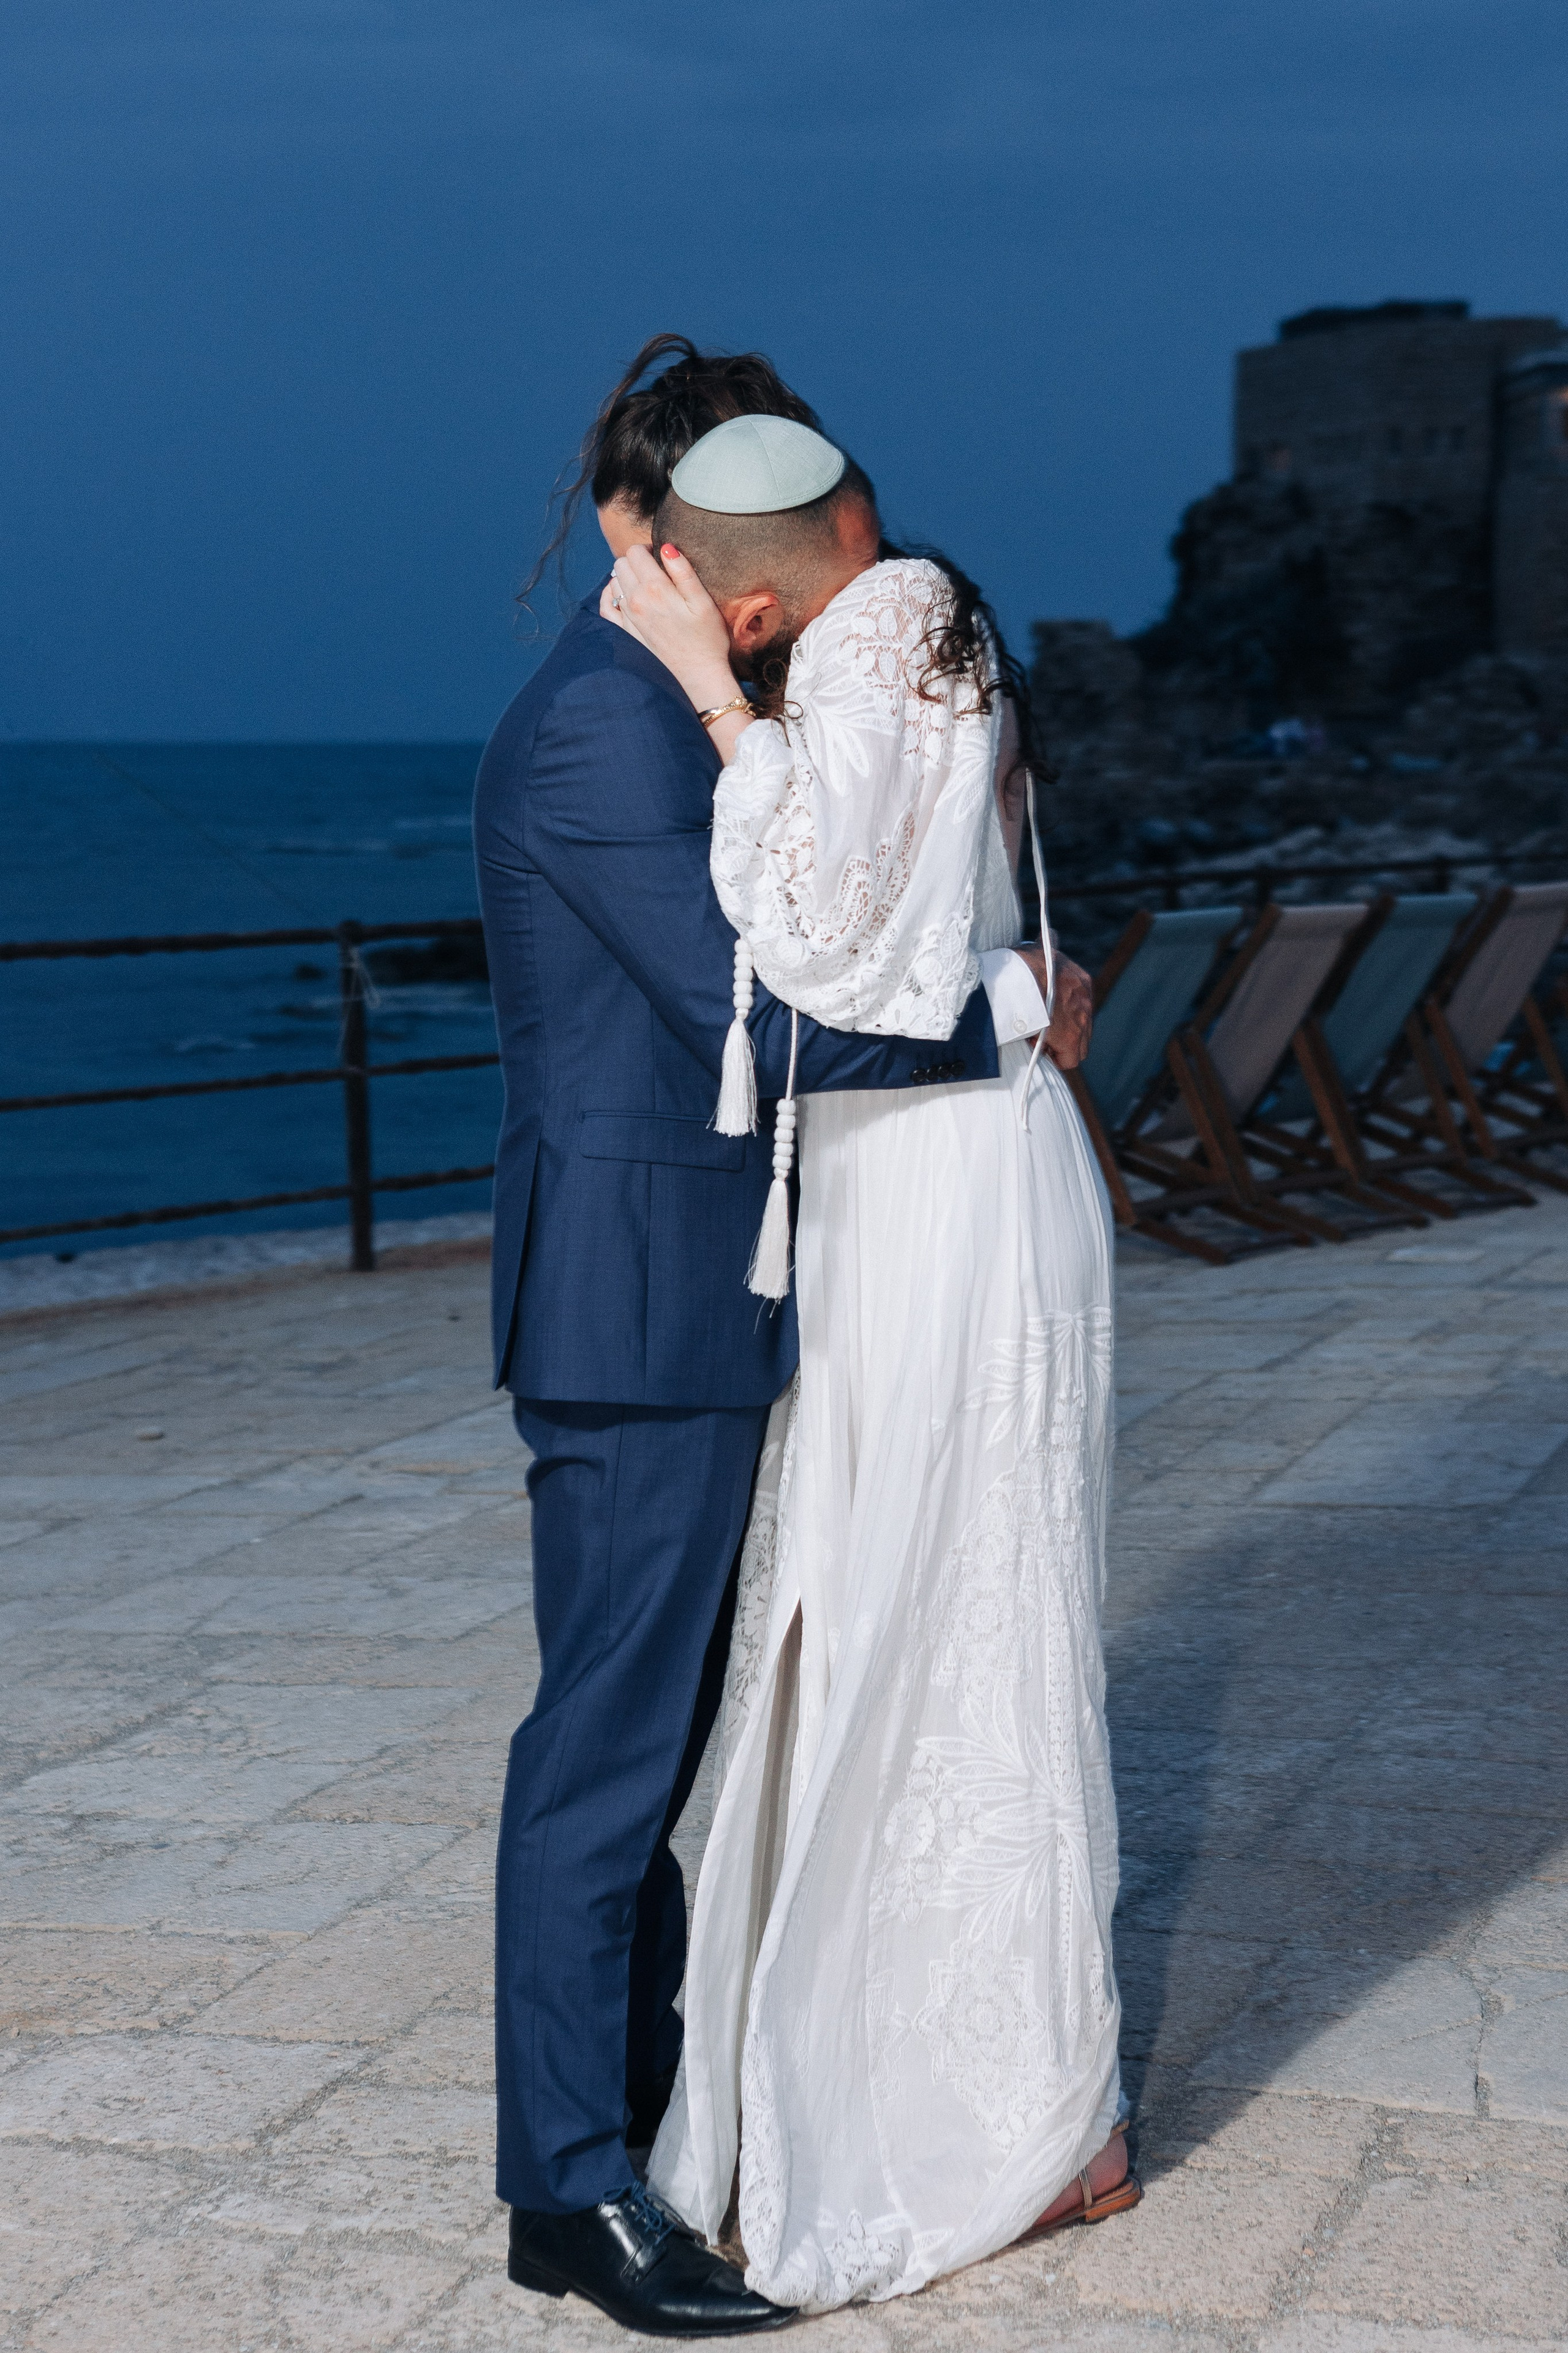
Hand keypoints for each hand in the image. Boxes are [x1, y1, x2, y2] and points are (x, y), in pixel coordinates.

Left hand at [600, 543, 736, 710]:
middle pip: (621, 563)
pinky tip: (623, 595)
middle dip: (636, 560)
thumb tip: (667, 548)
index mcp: (655, 588)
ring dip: (626, 576)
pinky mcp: (626, 633)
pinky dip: (611, 596)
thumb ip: (684, 571)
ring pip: (614, 582)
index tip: (661, 556)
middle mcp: (636, 601)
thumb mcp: (703, 601)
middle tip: (654, 569)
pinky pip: (606, 607)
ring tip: (644, 583)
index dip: (648, 548)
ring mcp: (627, 618)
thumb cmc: (707, 638)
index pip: (635, 552)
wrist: (699, 675)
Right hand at [1015, 948, 1092, 1069]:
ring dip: (1058, 1047)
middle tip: (1040, 1034)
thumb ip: (1047, 947)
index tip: (1044, 1018)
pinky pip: (1068, 1060)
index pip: (1079, 1007)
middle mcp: (1086, 1000)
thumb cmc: (1023, 963)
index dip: (1061, 1017)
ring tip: (1036, 1041)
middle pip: (1082, 1029)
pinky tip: (1037, 1048)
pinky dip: (1054, 1057)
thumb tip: (1047, 936)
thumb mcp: (1040, 950)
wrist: (1021, 975)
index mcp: (1081, 980)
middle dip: (1063, 1034)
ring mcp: (1081, 1021)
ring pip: (1077, 1047)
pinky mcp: (1071, 1039)